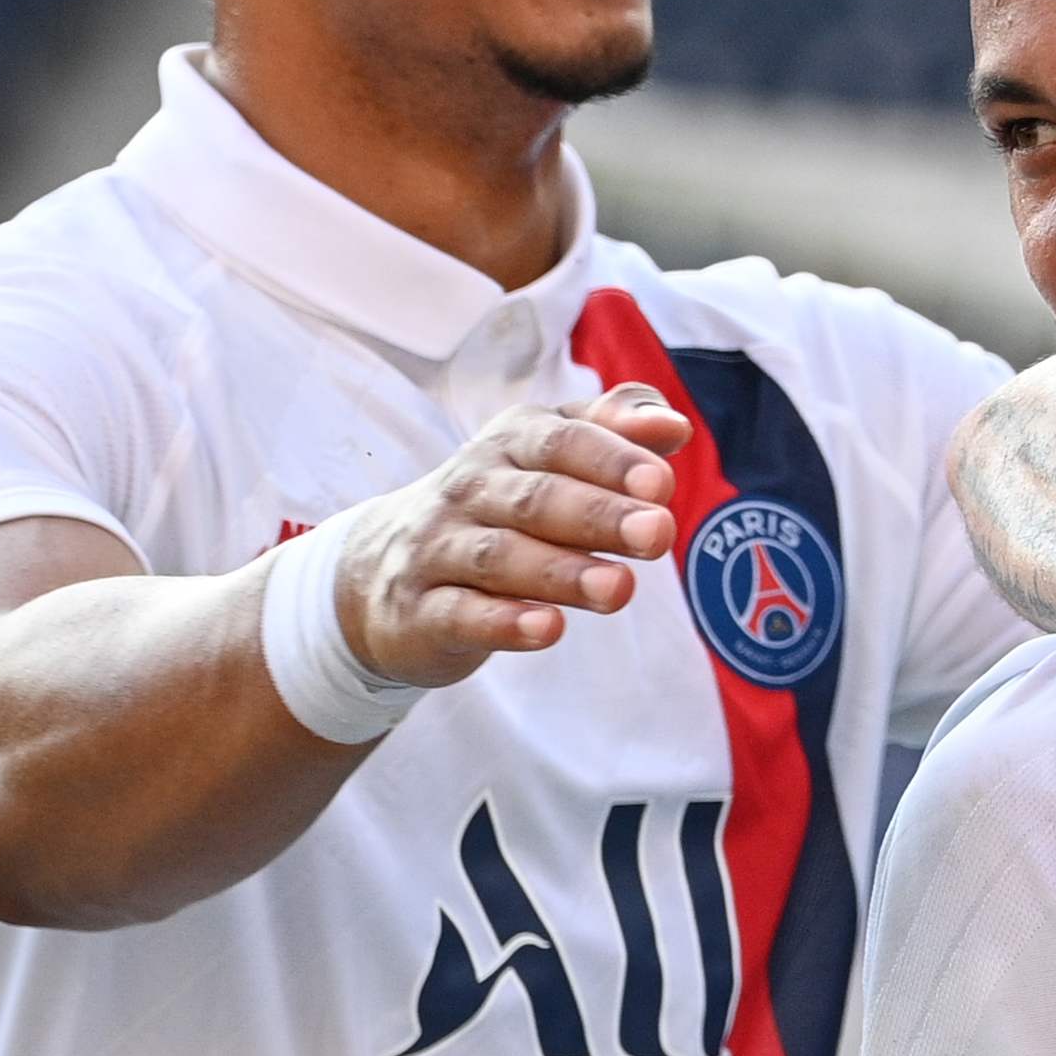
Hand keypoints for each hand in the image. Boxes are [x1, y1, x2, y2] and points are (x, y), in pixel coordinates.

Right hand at [335, 383, 689, 682]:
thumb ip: (612, 434)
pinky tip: (548, 630)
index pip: (559, 442)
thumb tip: (675, 425)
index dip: (610, 460)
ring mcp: (436, 550)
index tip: (660, 484)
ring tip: (620, 589)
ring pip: (499, 557)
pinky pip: (459, 613)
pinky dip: (503, 622)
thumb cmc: (497, 509)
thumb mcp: (548, 459)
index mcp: (507, 446)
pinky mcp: (418, 611)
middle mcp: (467, 490)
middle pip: (535, 499)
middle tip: (658, 533)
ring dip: (562, 573)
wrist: (379, 571)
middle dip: (598, 516)